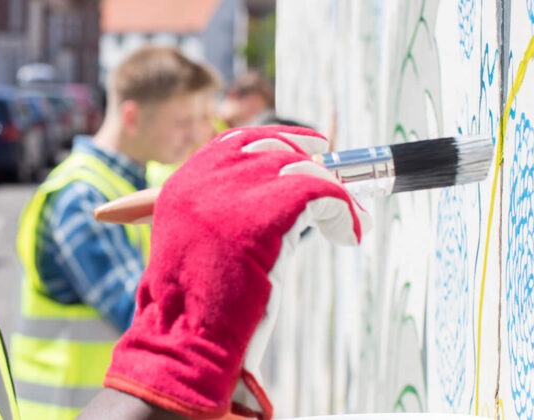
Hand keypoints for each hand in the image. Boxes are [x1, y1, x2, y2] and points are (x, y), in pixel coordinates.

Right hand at [104, 125, 368, 418]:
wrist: (187, 340)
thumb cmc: (194, 310)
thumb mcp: (198, 251)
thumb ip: (221, 219)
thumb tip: (275, 199)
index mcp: (183, 186)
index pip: (234, 144)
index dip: (277, 142)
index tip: (310, 150)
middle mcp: (204, 181)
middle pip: (272, 148)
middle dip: (310, 163)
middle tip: (335, 188)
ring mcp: (234, 194)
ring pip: (301, 169)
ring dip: (332, 193)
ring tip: (349, 221)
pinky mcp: (267, 212)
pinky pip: (323, 194)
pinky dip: (345, 212)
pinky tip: (350, 234)